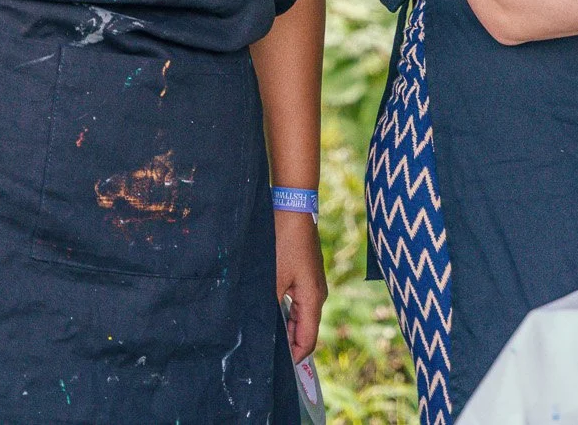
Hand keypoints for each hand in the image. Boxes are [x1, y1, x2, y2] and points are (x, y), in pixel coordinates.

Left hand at [274, 210, 326, 362]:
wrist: (293, 208)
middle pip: (305, 330)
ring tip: (265, 338)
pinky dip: (285, 313)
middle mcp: (316, 294)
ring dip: (285, 329)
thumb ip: (268, 306)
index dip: (294, 358)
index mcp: (313, 299)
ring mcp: (312, 284)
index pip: (308, 340)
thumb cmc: (284, 242)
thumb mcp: (272, 277)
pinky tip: (269, 314)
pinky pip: (297, 303)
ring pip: (300, 316)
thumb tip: (261, 331)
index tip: (277, 369)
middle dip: (288, 345)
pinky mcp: (304, 274)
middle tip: (266, 356)